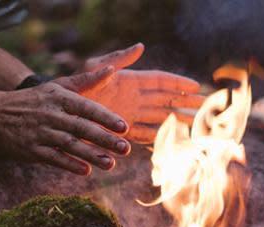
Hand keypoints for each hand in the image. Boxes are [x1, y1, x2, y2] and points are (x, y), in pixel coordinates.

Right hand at [0, 66, 131, 174]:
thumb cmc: (33, 100)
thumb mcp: (56, 86)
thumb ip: (85, 81)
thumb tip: (111, 70)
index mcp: (59, 98)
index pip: (87, 107)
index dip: (106, 118)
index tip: (124, 127)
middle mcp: (50, 114)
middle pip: (81, 127)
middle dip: (104, 139)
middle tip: (125, 148)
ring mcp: (40, 132)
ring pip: (69, 144)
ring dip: (91, 155)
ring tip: (111, 164)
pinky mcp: (31, 149)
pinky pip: (53, 157)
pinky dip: (69, 164)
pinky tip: (86, 171)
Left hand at [58, 44, 205, 143]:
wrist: (57, 110)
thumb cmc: (73, 86)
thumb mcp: (94, 70)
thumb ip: (116, 60)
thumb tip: (140, 47)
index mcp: (129, 81)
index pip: (160, 81)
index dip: (178, 83)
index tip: (196, 86)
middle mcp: (132, 98)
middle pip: (165, 100)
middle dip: (185, 103)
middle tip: (206, 106)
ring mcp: (128, 115)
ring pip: (159, 118)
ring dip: (176, 121)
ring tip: (196, 125)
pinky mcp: (120, 131)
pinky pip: (144, 135)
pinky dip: (158, 138)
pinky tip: (171, 142)